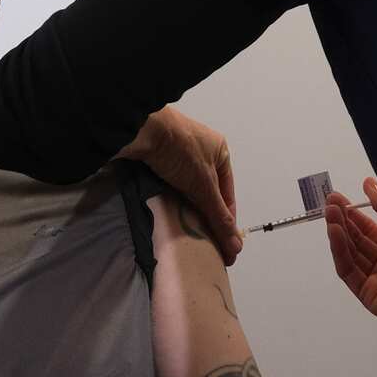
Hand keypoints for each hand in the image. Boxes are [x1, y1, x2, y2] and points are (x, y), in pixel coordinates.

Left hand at [118, 107, 242, 264]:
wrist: (142, 129)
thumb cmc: (180, 150)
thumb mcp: (204, 186)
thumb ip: (219, 217)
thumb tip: (235, 247)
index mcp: (220, 152)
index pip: (228, 194)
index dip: (226, 220)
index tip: (225, 245)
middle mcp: (202, 152)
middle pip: (208, 193)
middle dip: (206, 216)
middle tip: (205, 242)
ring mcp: (179, 154)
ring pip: (188, 190)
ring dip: (187, 209)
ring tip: (186, 233)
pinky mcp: (159, 159)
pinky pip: (171, 186)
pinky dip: (172, 200)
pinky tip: (170, 215)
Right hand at [325, 178, 376, 338]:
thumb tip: (369, 184)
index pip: (368, 229)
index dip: (353, 214)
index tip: (339, 199)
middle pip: (357, 241)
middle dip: (342, 221)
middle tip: (330, 204)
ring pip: (350, 255)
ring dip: (338, 234)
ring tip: (330, 215)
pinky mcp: (369, 295)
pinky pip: (349, 272)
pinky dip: (340, 252)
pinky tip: (335, 233)